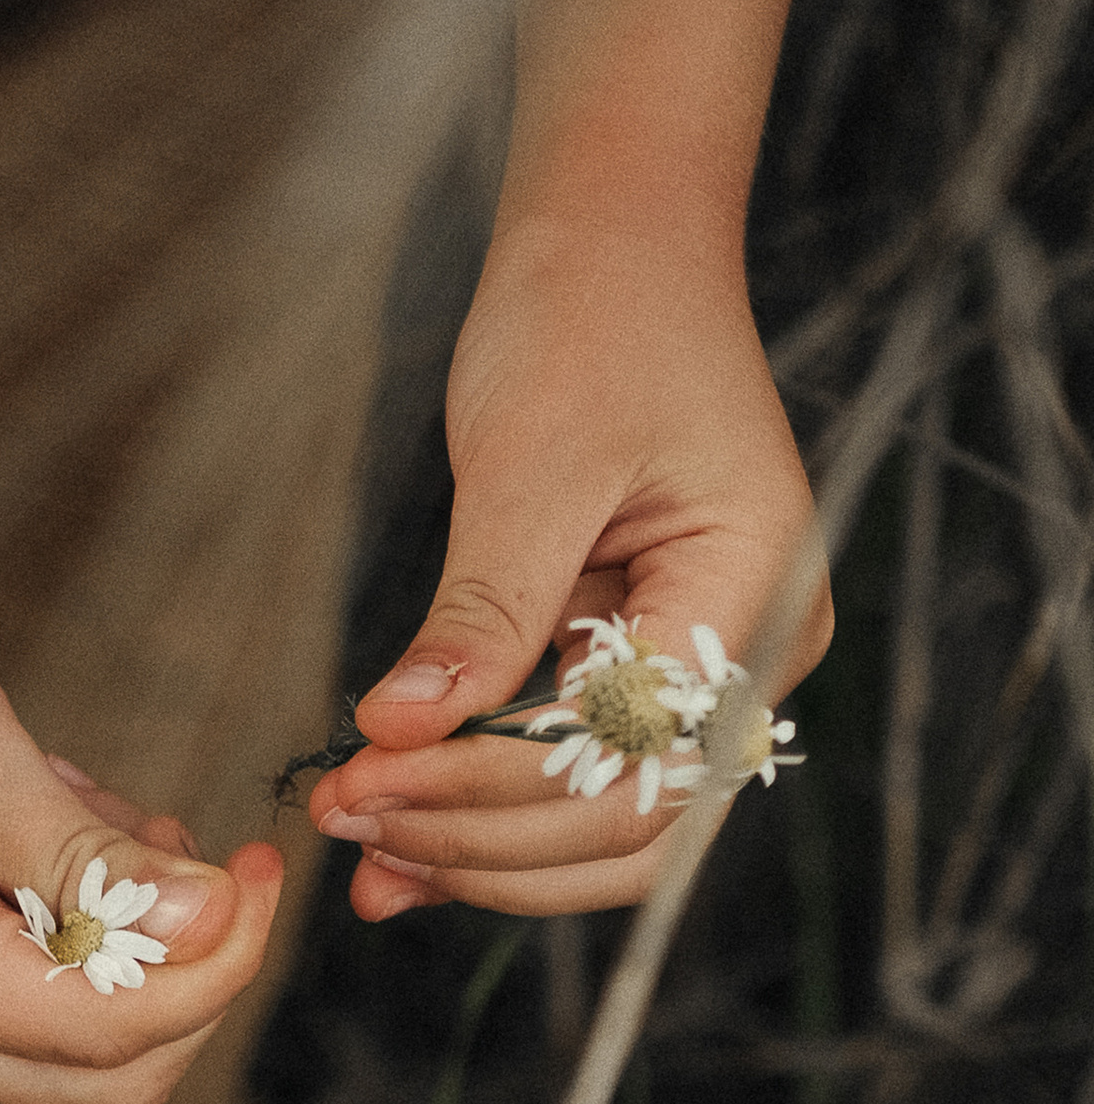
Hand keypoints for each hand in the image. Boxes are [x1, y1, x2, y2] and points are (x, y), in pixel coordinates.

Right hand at [0, 563, 284, 1103]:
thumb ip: (88, 851)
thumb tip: (210, 920)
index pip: (107, 1030)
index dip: (215, 965)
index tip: (262, 870)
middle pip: (110, 1076)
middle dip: (192, 976)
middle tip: (218, 859)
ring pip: (85, 1051)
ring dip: (137, 947)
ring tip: (94, 813)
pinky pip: (42, 1008)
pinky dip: (88, 933)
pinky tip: (59, 833)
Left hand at [307, 225, 830, 923]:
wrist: (619, 248)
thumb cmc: (594, 318)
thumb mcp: (530, 460)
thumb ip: (481, 609)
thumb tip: (399, 731)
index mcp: (755, 591)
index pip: (626, 757)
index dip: (491, 793)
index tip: (366, 781)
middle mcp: (752, 655)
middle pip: (624, 825)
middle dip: (479, 842)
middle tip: (348, 825)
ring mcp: (704, 675)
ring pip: (601, 830)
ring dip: (477, 854)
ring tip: (358, 847)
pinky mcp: (641, 678)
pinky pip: (571, 781)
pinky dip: (484, 816)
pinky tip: (394, 836)